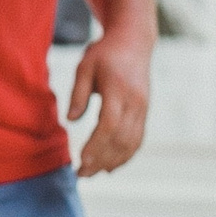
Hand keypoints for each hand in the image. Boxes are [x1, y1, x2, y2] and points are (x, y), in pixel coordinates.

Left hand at [68, 29, 151, 175]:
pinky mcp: (144, 112)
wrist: (134, 42)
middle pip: (121, 139)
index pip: (109, 125)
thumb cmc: (104, 53)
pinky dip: (126, 155)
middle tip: (81, 174)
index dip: (96, 145)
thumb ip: (78, 93)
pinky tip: (111, 166)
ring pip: (132, 142)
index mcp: (119, 90)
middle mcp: (136, 102)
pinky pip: (138, 139)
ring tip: (92, 173)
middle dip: (101, 159)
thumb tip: (70, 120)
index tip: (81, 160)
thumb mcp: (84, 66)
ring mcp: (143, 108)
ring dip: (113, 162)